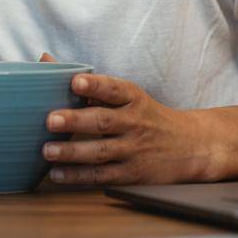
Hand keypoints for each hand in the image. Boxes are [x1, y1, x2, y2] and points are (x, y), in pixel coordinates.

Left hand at [37, 54, 237, 185]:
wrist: (192, 146)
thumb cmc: (147, 116)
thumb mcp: (127, 94)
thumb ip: (87, 82)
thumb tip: (45, 60)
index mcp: (133, 98)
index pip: (114, 88)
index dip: (94, 84)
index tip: (75, 81)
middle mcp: (135, 123)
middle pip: (104, 121)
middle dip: (76, 120)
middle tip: (51, 119)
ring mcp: (134, 150)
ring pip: (101, 152)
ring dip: (73, 152)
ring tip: (47, 150)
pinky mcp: (132, 174)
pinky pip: (103, 175)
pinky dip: (79, 176)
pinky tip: (57, 174)